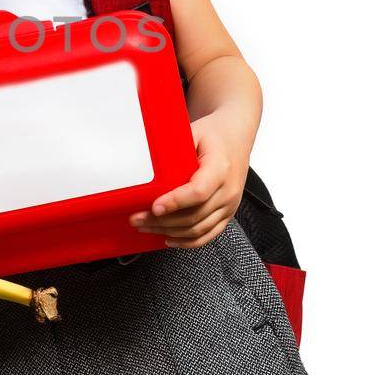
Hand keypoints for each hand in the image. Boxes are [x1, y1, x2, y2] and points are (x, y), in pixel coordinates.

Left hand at [129, 114, 246, 248]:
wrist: (236, 136)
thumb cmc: (213, 133)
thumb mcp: (193, 132)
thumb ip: (173, 149)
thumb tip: (144, 162)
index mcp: (221, 167)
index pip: (198, 191)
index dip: (175, 202)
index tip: (154, 207)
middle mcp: (229, 190)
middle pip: (194, 215)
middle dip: (162, 221)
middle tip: (137, 219)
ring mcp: (230, 205)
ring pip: (198, 229)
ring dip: (169, 232)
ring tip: (145, 227)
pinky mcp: (227, 213)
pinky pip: (208, 234)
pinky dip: (188, 242)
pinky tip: (169, 239)